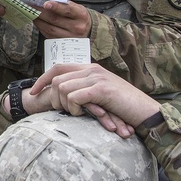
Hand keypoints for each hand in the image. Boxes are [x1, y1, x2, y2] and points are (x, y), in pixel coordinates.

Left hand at [30, 63, 160, 136]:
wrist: (147, 112)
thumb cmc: (125, 108)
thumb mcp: (102, 96)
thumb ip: (86, 92)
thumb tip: (64, 98)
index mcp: (91, 69)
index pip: (58, 67)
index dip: (42, 79)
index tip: (33, 93)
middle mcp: (92, 69)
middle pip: (57, 79)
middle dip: (53, 98)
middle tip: (64, 111)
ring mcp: (96, 78)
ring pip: (62, 88)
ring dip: (65, 104)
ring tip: (78, 113)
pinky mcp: (101, 89)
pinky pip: (74, 96)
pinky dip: (73, 107)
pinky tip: (82, 113)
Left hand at [33, 0, 91, 38]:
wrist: (89, 31)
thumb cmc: (79, 17)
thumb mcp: (77, 8)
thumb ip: (63, 4)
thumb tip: (45, 2)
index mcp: (81, 15)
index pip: (67, 10)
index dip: (55, 7)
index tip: (45, 3)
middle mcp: (77, 27)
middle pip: (55, 20)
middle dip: (41, 12)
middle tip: (31, 6)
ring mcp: (70, 38)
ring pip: (50, 29)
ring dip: (38, 21)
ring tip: (32, 14)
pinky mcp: (63, 44)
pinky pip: (49, 35)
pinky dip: (41, 28)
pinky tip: (38, 22)